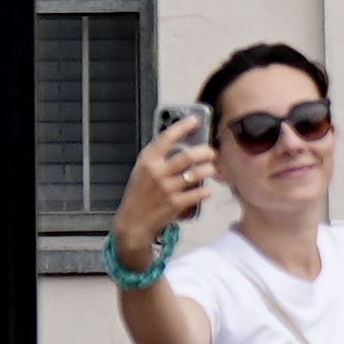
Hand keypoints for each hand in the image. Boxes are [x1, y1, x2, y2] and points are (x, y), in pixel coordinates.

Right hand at [117, 107, 215, 247]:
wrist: (133, 222)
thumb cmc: (139, 195)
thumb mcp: (142, 171)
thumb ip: (158, 158)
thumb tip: (181, 145)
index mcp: (147, 160)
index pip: (167, 137)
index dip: (183, 126)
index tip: (195, 121)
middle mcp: (157, 172)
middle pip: (188, 155)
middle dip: (205, 152)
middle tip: (210, 152)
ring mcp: (167, 188)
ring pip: (197, 173)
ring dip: (209, 169)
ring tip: (211, 169)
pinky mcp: (175, 204)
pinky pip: (198, 193)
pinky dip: (206, 190)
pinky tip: (206, 189)